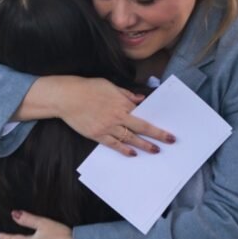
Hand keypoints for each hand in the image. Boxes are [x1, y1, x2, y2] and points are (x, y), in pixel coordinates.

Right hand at [50, 76, 173, 156]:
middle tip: (170, 141)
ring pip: (130, 138)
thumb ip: (126, 94)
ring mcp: (107, 127)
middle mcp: (117, 116)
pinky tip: (132, 153)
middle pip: (141, 128)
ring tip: (154, 151)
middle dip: (157, 135)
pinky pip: (113, 144)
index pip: (143, 115)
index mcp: (122, 103)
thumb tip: (140, 99)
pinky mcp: (97, 134)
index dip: (156, 123)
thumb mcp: (109, 85)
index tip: (167, 130)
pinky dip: (123, 149)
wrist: (67, 97)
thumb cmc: (87, 88)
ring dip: (143, 145)